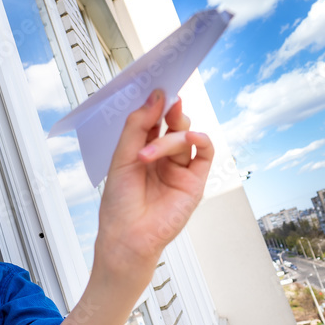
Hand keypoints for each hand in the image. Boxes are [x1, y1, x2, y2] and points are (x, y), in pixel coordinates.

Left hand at [94, 89, 212, 274]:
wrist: (127, 237)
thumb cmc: (119, 204)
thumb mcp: (122, 157)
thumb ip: (138, 125)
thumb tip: (157, 97)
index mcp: (142, 151)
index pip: (154, 120)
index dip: (156, 104)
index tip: (156, 87)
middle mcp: (163, 158)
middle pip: (173, 124)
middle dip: (169, 111)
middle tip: (165, 103)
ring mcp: (180, 169)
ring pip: (185, 136)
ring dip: (171, 136)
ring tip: (150, 151)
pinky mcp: (195, 181)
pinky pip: (205, 152)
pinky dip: (200, 139)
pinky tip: (188, 138)